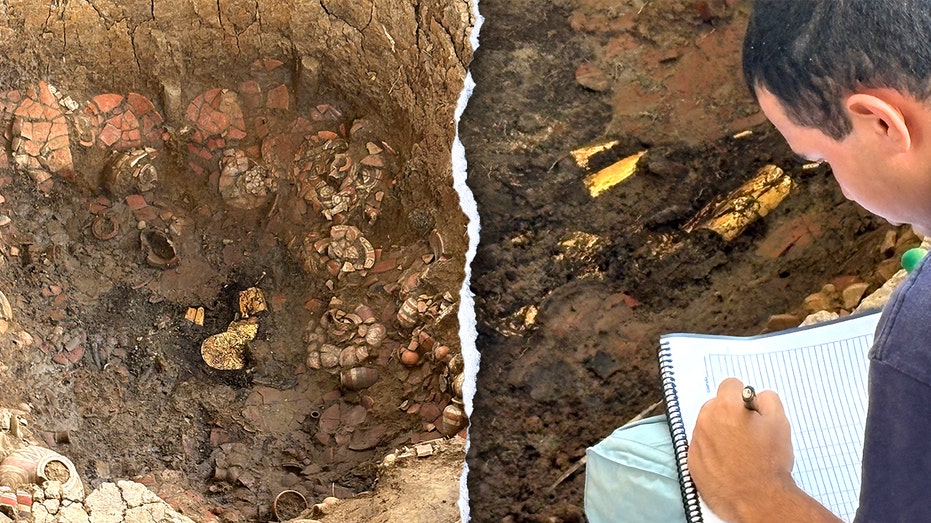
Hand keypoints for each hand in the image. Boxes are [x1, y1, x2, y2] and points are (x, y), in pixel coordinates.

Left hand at [687, 378, 795, 520]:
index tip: (750, 410)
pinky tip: (727, 462)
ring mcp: (696, 440)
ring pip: (707, 425)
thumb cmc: (770, 461)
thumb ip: (768, 399)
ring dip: (719, 430)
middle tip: (747, 432)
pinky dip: (711, 450)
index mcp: (726, 407)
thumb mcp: (780, 422)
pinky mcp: (691, 460)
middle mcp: (705, 420)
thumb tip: (756, 396)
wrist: (757, 499)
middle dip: (729, 413)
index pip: (730, 385)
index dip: (743, 396)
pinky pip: (701, 446)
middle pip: (715, 404)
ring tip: (738, 450)